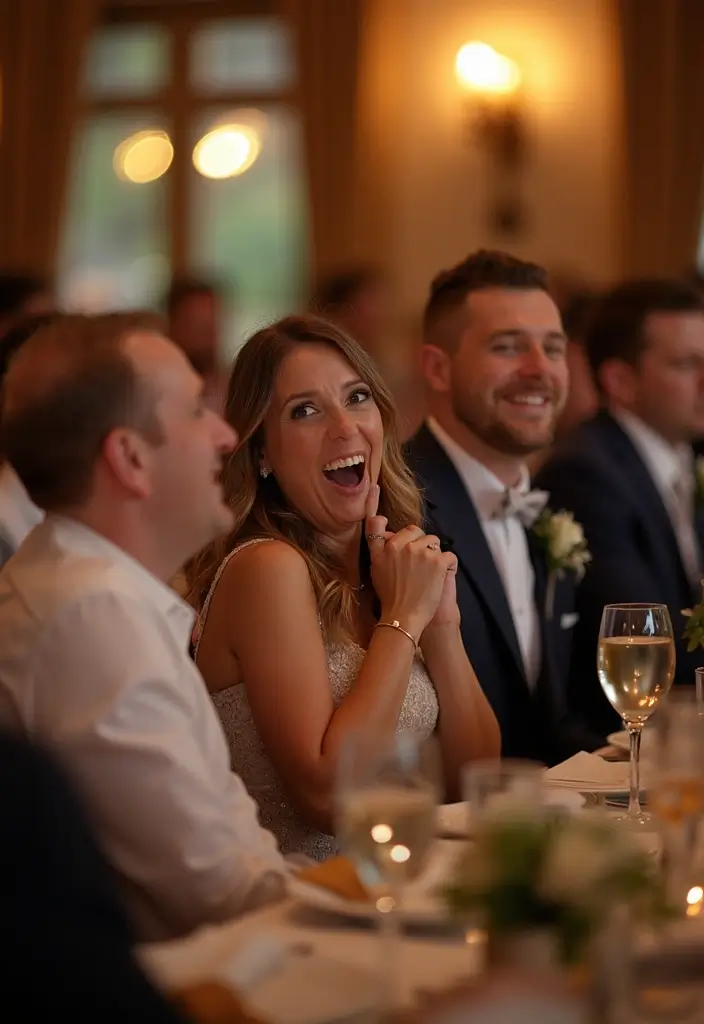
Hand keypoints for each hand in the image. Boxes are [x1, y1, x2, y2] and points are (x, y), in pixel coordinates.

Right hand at [365, 485, 454, 639]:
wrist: (403, 618)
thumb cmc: (390, 596)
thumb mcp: (375, 568)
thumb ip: (378, 545)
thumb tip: (381, 526)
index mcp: (385, 547)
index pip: (381, 522)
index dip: (378, 508)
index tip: (374, 488)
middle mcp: (401, 545)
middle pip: (416, 532)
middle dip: (419, 544)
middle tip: (417, 567)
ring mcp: (421, 552)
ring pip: (433, 543)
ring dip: (434, 556)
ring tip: (427, 576)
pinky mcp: (438, 562)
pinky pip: (449, 556)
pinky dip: (448, 566)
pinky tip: (441, 578)